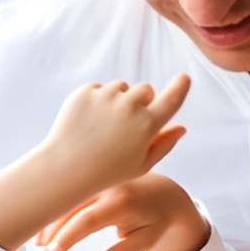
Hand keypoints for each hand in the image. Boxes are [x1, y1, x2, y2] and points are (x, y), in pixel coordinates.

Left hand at [28, 72, 190, 228]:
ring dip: (118, 100)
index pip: (171, 99)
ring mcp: (105, 96)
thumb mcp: (141, 165)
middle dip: (141, 101)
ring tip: (103, 126)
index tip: (184, 78)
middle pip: (145, 90)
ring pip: (120, 87)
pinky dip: (97, 100)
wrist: (65, 169)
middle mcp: (129, 105)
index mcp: (147, 124)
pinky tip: (88, 122)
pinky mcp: (85, 92)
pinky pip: (99, 88)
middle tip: (126, 124)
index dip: (180, 87)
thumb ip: (164, 144)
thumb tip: (182, 127)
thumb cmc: (107, 172)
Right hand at [39, 173, 211, 250]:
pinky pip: (71, 192)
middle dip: (53, 228)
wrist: (164, 193)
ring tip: (41, 241)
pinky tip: (46, 222)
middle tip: (43, 250)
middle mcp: (109, 185)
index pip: (88, 219)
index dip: (68, 236)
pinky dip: (57, 207)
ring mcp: (100, 178)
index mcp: (122, 201)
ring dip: (51, 218)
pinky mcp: (94, 176)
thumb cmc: (156, 218)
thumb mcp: (147, 240)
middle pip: (71, 207)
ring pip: (68, 198)